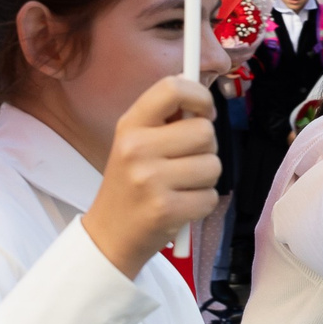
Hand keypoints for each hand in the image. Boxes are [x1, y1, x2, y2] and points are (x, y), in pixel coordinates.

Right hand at [82, 77, 223, 277]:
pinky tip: (181, 206)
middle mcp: (137, 148)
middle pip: (205, 131)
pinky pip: (210, 197)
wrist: (109, 235)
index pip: (173, 88)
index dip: (200, 96)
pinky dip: (202, 204)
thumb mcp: (135, 143)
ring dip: (205, 178)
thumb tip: (201, 99)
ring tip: (181, 186)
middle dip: (206, 148)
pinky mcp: (165, 209)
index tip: (205, 113)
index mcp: (130, 125)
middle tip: (186, 161)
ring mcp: (150, 180)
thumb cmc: (131, 184)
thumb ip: (165, 119)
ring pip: (213, 165)